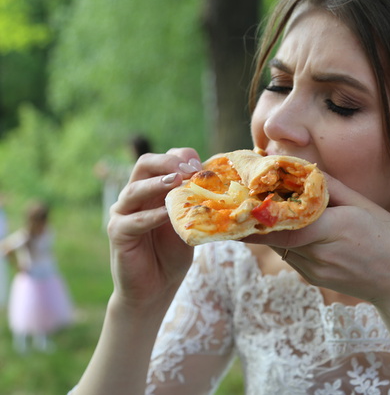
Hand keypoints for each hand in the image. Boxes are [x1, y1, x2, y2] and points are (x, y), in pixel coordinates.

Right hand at [107, 148, 199, 310]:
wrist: (156, 287)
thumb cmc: (173, 252)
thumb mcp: (188, 222)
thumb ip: (195, 202)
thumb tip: (216, 181)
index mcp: (153, 189)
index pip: (163, 160)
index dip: (181, 158)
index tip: (201, 167)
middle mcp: (135, 196)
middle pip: (144, 164)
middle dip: (166, 162)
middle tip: (187, 170)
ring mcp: (123, 213)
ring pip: (134, 189)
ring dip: (157, 184)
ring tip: (177, 181)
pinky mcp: (118, 233)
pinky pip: (132, 220)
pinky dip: (150, 216)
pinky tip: (166, 214)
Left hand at [243, 175, 389, 305]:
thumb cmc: (389, 239)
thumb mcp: (364, 205)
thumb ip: (331, 187)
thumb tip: (304, 168)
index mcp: (333, 231)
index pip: (284, 226)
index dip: (260, 215)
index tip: (243, 200)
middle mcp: (318, 255)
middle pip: (276, 236)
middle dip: (259, 218)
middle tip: (244, 197)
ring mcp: (315, 271)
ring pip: (280, 246)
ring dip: (270, 228)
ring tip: (261, 207)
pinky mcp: (314, 279)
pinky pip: (291, 255)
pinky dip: (285, 239)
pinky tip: (287, 225)